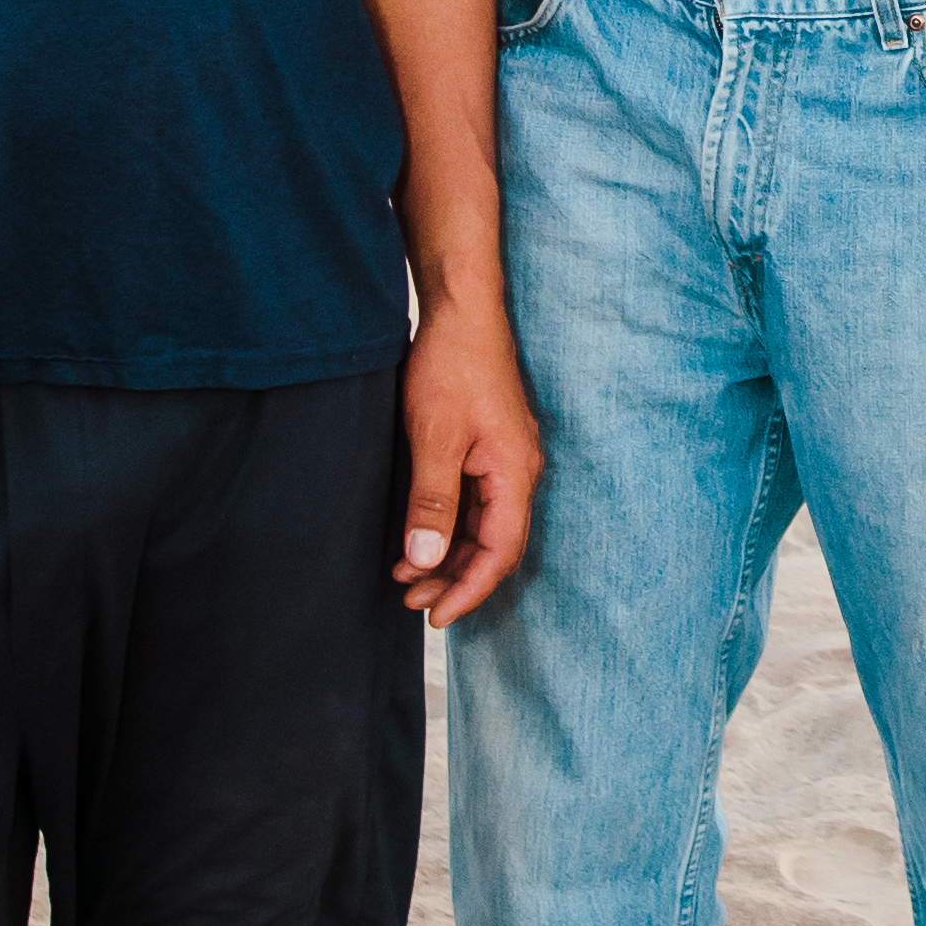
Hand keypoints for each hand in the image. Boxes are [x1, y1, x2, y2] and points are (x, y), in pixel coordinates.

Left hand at [390, 294, 542, 626]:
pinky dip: (448, 528)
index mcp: (515, 472)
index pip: (501, 551)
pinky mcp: (489, 448)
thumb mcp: (434, 436)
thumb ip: (432, 502)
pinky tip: (416, 538)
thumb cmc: (452, 364)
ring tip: (406, 578)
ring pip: (483, 527)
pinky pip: (475, 504)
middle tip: (410, 603)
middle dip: (454, 580)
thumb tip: (424, 561)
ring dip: (449, 557)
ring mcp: (505, 459)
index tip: (435, 616)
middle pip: (495, 546)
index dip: (469, 590)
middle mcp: (519, 471)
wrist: (461, 309)